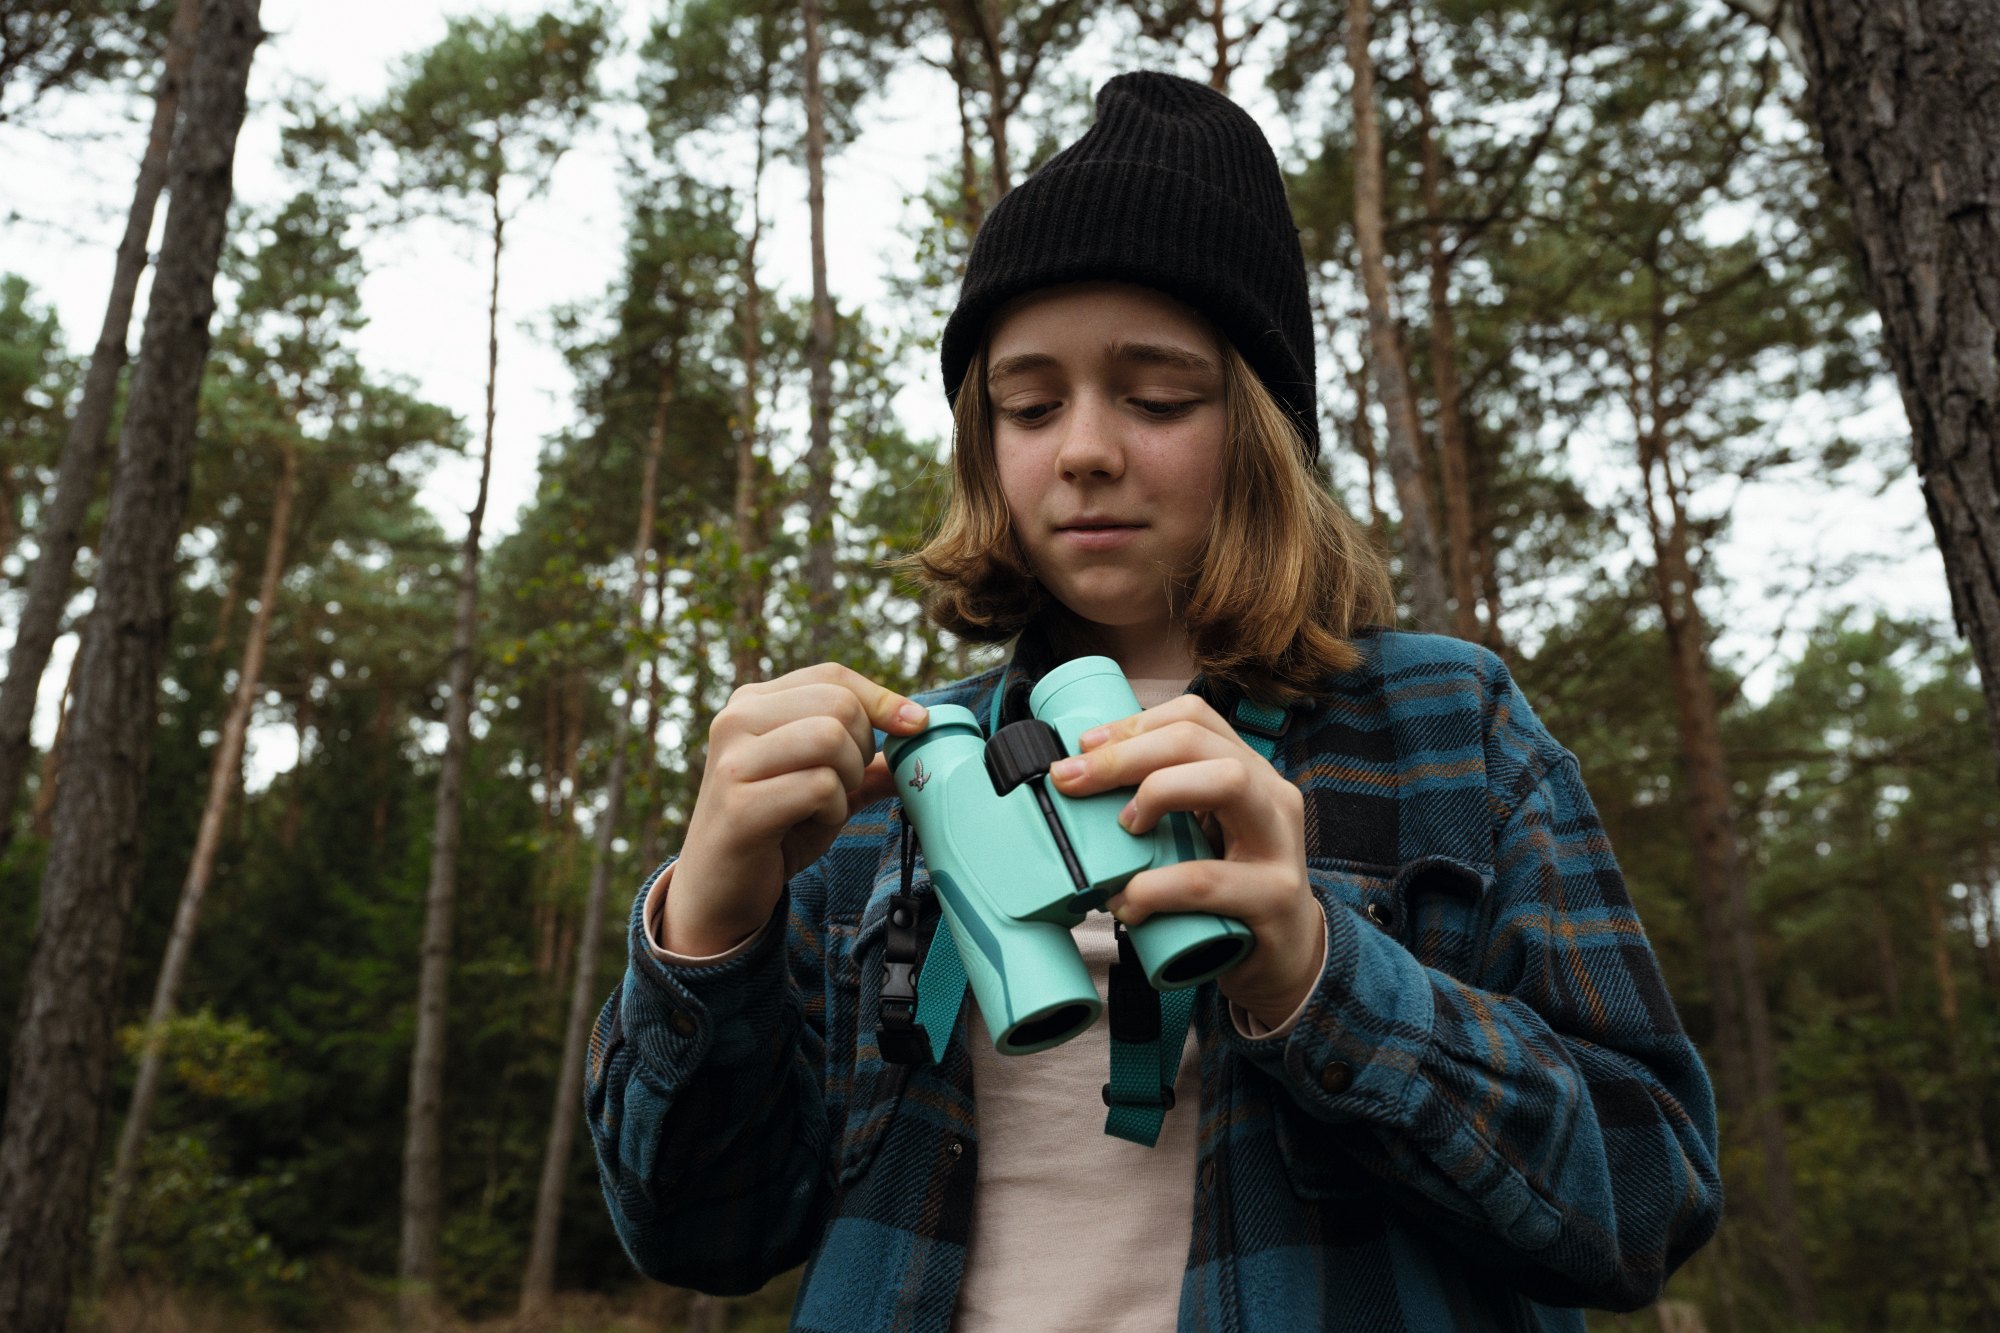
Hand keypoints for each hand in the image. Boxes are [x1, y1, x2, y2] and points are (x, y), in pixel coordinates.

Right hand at [670, 664, 928, 955]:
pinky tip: (807, 826)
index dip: (881, 698)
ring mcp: (733, 760)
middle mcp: (735, 720)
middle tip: (842, 786)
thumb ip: (865, 761)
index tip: (914, 724)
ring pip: (830, 738)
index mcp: (753, 704)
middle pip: (839, 704)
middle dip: (862, 749)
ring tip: (823, 807)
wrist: (718, 893)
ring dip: (846, 781)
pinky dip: (832, 811)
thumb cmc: (774, 833)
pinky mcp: (739, 804)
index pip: (832, 676)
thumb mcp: (824, 787)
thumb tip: (919, 733)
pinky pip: (819, 786)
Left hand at [1047, 694, 1325, 1028]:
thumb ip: (1163, 805)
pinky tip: (1129, 902)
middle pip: (1199, 741)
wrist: (1287, 957)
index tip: (1084, 747)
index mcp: (1249, 772)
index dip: (1133, 724)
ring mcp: (1279, 844)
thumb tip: (1081, 781)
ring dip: (1157, 794)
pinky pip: (1208, 879)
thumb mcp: (1201, 834)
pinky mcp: (1273, 897)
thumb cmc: (1231, 892)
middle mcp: (1271, 796)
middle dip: (1126, 754)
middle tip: (1073, 780)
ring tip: (1123, 829)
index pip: (1193, 718)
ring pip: (1226, 781)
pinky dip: (1157, 887)